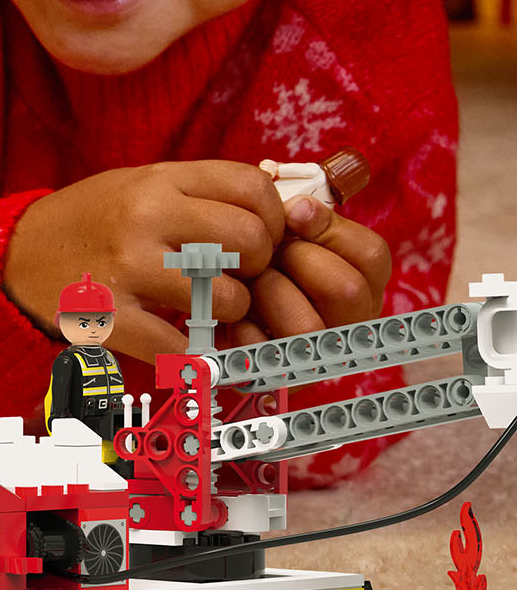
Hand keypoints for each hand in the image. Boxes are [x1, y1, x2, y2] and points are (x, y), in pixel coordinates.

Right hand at [3, 161, 284, 364]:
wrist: (15, 255)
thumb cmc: (93, 221)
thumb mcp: (143, 185)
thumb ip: (202, 194)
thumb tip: (282, 211)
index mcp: (160, 178)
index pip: (252, 186)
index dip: (274, 218)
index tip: (263, 238)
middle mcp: (146, 215)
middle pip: (250, 240)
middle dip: (259, 268)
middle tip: (239, 278)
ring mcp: (128, 267)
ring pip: (227, 297)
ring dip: (229, 314)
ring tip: (208, 311)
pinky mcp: (110, 317)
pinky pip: (181, 345)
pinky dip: (194, 353)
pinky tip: (185, 344)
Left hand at [224, 194, 390, 346]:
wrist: (216, 303)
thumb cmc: (260, 260)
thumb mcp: (287, 233)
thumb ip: (303, 218)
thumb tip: (300, 209)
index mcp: (363, 285)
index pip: (372, 255)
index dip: (331, 228)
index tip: (293, 214)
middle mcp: (352, 324)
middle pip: (347, 289)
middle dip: (297, 259)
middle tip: (270, 253)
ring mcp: (320, 356)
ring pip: (309, 327)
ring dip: (271, 292)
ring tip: (250, 282)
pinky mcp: (281, 380)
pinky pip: (265, 355)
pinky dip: (243, 329)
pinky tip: (234, 315)